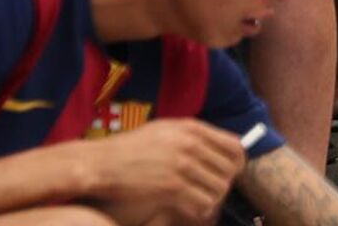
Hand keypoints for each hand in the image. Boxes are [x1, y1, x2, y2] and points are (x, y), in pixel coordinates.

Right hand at [84, 119, 246, 224]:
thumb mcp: (164, 129)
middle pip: (230, 170)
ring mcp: (182, 166)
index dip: (237, 163)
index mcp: (192, 128)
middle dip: (225, 183)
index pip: (235, 146)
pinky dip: (201, 209)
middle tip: (214, 191)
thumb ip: (191, 135)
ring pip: (219, 188)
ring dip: (214, 198)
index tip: (231, 173)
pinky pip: (202, 203)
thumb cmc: (130, 148)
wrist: (100, 163)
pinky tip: (192, 209)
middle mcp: (191, 145)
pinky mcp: (172, 187)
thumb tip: (216, 146)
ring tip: (202, 201)